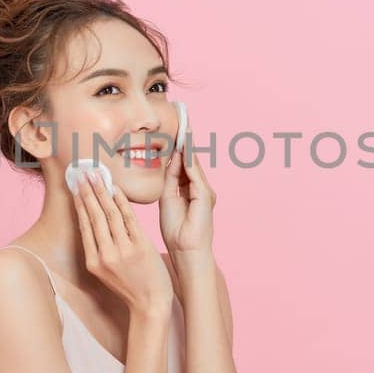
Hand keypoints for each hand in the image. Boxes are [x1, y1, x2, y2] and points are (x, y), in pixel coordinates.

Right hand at [72, 170, 174, 313]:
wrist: (150, 304)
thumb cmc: (129, 286)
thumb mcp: (105, 271)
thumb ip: (98, 249)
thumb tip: (91, 222)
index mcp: (93, 262)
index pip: (84, 225)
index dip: (80, 203)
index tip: (76, 187)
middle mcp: (105, 255)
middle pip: (94, 216)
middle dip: (88, 192)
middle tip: (83, 174)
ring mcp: (123, 251)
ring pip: (110, 214)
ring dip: (102, 192)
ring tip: (97, 176)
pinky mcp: (141, 247)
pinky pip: (129, 219)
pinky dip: (122, 202)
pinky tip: (116, 189)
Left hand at [159, 136, 216, 254]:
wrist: (186, 251)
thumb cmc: (176, 231)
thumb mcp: (168, 199)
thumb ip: (171, 179)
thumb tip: (173, 159)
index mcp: (191, 191)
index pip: (185, 166)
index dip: (180, 150)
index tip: (176, 132)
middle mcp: (201, 189)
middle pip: (192, 162)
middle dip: (187, 143)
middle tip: (183, 122)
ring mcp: (205, 192)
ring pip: (195, 165)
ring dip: (189, 147)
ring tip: (184, 129)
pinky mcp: (205, 196)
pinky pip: (195, 174)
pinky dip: (190, 161)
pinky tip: (184, 149)